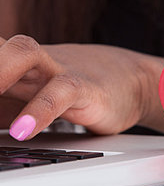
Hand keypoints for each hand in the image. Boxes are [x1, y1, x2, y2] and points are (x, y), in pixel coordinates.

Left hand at [0, 35, 163, 140]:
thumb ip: (7, 106)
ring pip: (21, 55)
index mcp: (16, 65)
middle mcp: (32, 63)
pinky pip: (60, 92)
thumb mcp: (35, 97)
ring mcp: (59, 70)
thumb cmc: (79, 90)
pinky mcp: (85, 87)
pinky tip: (25, 130)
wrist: (128, 81)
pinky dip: (40, 110)